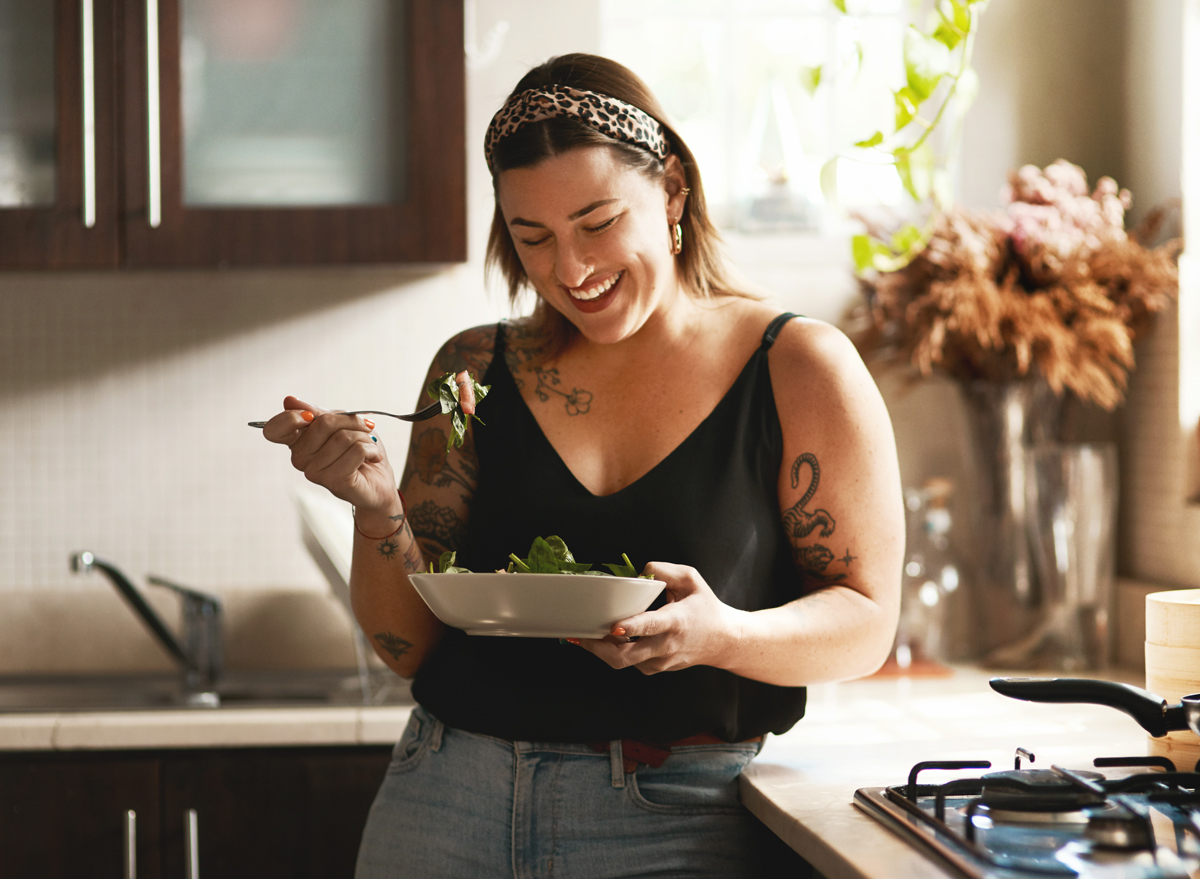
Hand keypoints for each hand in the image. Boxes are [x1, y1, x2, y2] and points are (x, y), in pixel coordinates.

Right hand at [260, 395, 399, 513]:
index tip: (312, 416)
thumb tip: (289, 400)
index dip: (291, 417)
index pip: (275, 429)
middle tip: (363, 429)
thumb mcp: (339, 423)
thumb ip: (316, 412)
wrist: (379, 481)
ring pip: (343, 437)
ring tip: (368, 447)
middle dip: (351, 422)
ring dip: (364, 437)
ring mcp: (315, 473)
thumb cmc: (358, 450)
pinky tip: (373, 458)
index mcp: (297, 442)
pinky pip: (357, 450)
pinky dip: (371, 449)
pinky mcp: (334, 481)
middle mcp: (300, 459)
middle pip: (323, 423)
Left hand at [573, 562, 744, 674]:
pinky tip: (605, 639)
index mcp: (676, 621)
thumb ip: (665, 570)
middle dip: (598, 647)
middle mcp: (666, 646)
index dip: (631, 627)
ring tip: (584, 635)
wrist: (723, 641)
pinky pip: (628, 663)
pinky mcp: (654, 669)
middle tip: (579, 634)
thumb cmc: (705, 608)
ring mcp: (660, 661)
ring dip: (601, 650)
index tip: (614, 627)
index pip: (651, 626)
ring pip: (623, 662)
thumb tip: (641, 570)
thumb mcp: (691, 579)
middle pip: (626, 656)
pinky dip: (613, 652)